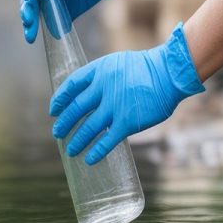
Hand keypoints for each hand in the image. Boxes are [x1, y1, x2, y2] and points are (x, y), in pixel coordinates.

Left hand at [51, 24, 204, 164]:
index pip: (71, 85)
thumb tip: (88, 96)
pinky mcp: (128, 122)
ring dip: (77, 140)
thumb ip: (102, 77)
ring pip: (89, 127)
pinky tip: (89, 159)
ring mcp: (115, 106)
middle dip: (64, 123)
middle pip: (76, 109)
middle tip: (57, 133)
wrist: (169, 73)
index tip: (53, 109)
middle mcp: (103, 88)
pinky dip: (97, 151)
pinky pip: (108, 140)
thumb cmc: (146, 67)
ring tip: (70, 150)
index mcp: (99, 70)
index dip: (60, 99)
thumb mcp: (118, 63)